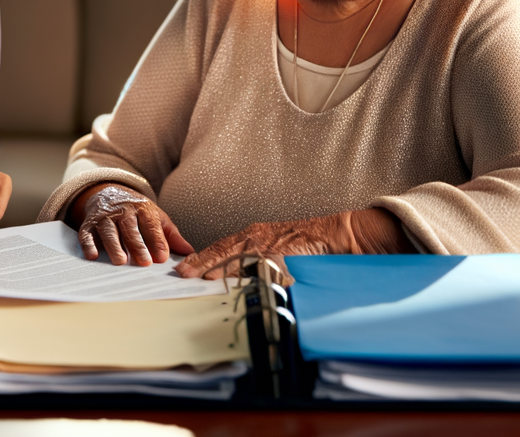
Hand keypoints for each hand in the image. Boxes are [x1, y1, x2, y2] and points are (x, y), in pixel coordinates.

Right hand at [71, 183, 193, 266]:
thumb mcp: (156, 217)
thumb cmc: (137, 211)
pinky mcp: (89, 223)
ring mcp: (105, 216)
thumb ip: (171, 235)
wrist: (109, 192)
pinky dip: (88, 244)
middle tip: (144, 262)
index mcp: (142, 209)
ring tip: (120, 261)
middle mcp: (123, 211)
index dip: (157, 241)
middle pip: (130, 229)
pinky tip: (93, 256)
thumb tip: (190, 251)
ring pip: (109, 231)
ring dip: (114, 246)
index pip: (151, 225)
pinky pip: (87, 233)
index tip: (162, 257)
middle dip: (137, 245)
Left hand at [173, 208, 415, 278]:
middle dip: (201, 262)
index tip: (185, 268)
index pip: (222, 248)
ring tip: (197, 277)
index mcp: (254, 237)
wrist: (337, 235)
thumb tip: (242, 284)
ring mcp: (268, 244)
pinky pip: (256, 265)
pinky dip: (240, 273)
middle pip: (222, 251)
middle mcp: (257, 237)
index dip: (203, 258)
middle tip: (182, 273)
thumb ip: (260, 267)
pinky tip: (227, 280)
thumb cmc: (309, 246)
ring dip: (215, 267)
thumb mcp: (278, 254)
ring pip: (234, 256)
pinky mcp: (280, 252)